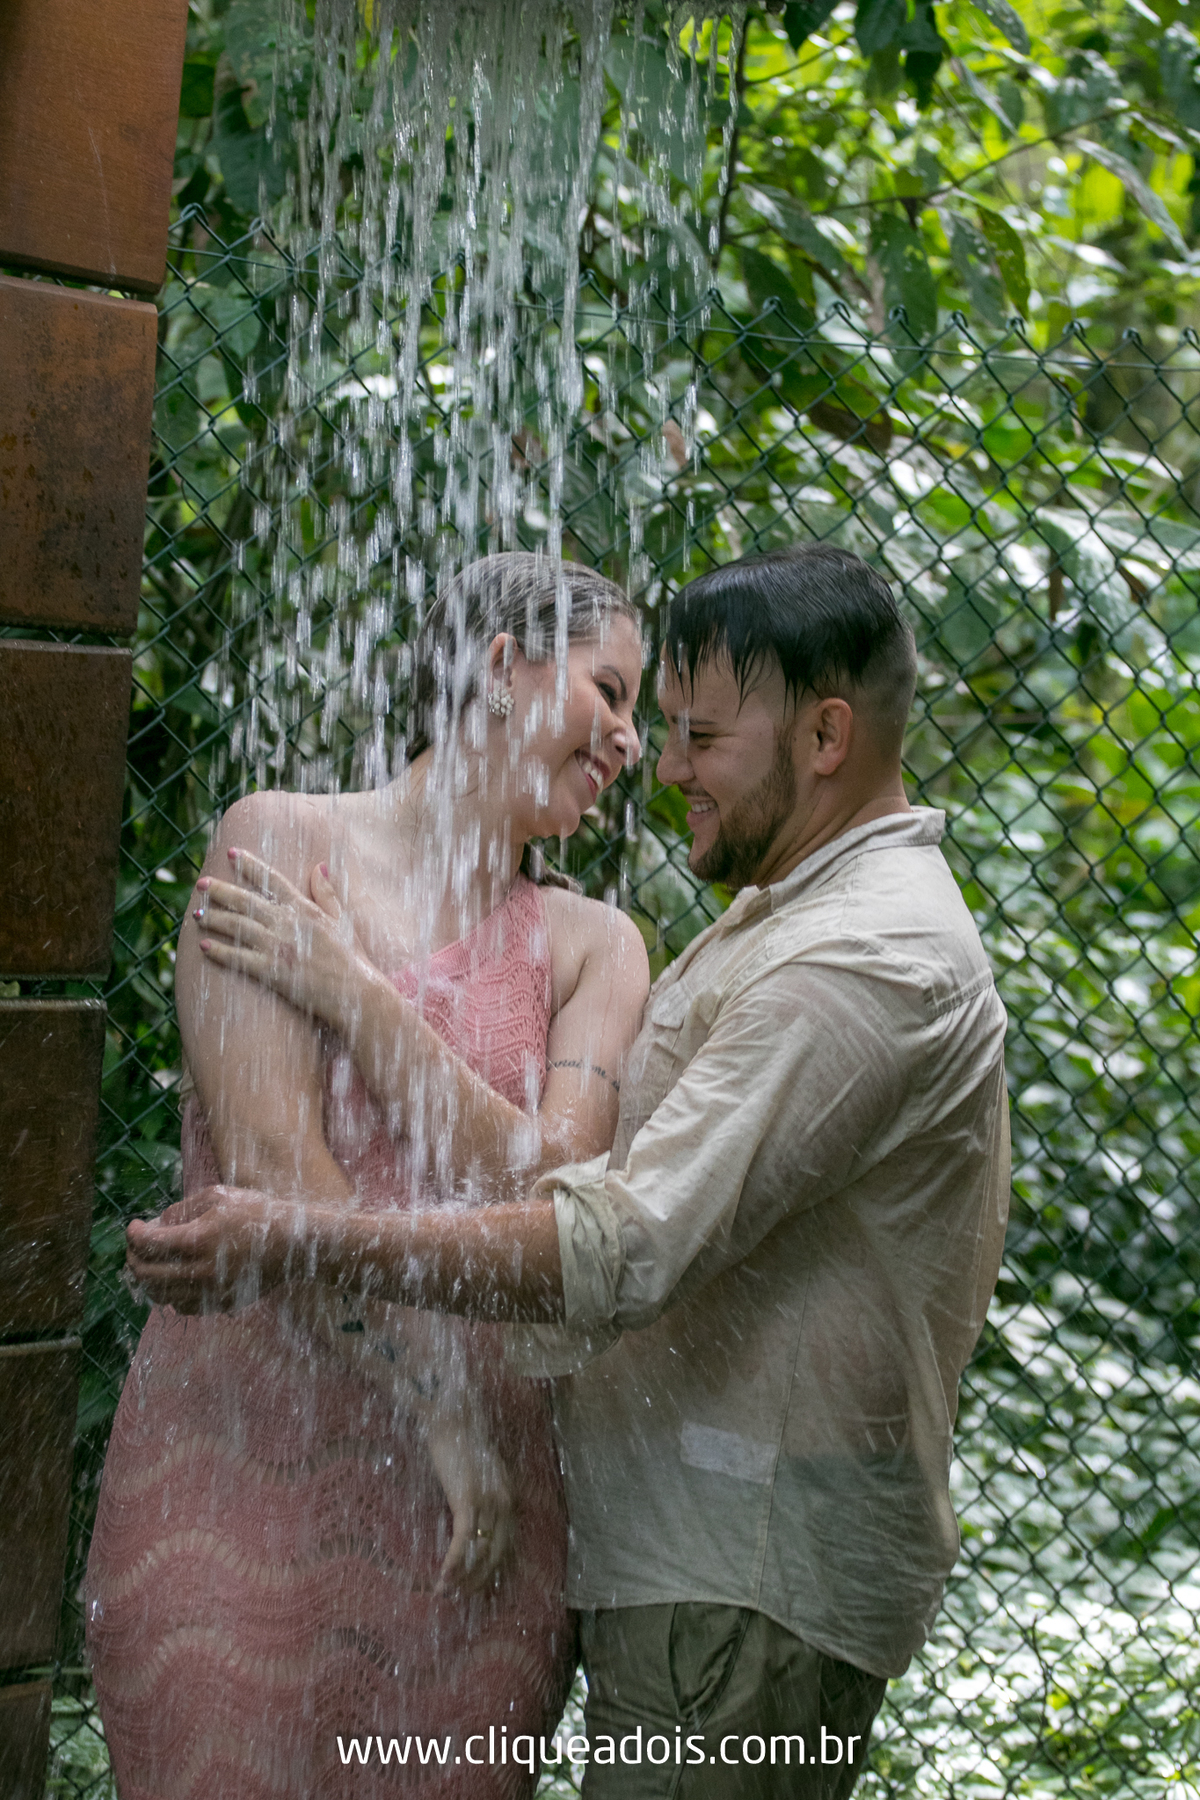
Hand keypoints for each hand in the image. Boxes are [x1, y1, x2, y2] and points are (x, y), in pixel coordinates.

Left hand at [126, 1185, 305, 1312]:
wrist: (293, 1244)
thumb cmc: (257, 1213)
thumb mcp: (218, 1197)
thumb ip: (182, 1208)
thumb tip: (156, 1223)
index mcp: (197, 1240)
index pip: (146, 1244)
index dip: (132, 1233)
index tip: (134, 1226)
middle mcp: (199, 1272)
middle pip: (145, 1274)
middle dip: (133, 1258)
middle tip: (136, 1246)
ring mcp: (209, 1292)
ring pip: (159, 1295)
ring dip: (148, 1278)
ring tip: (151, 1262)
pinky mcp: (219, 1305)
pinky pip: (181, 1306)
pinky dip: (170, 1293)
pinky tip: (176, 1278)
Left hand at [193, 849, 376, 1035]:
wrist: (356, 993)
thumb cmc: (352, 959)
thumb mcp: (342, 920)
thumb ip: (327, 893)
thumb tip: (319, 866)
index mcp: (305, 909)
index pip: (272, 880)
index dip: (250, 865)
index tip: (232, 853)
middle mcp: (288, 923)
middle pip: (246, 900)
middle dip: (221, 890)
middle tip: (201, 884)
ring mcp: (278, 947)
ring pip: (237, 926)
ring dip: (214, 919)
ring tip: (197, 915)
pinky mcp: (271, 971)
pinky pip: (238, 958)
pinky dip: (220, 951)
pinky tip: (204, 946)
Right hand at [424, 1404, 514, 1596]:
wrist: (452, 1419)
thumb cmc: (461, 1445)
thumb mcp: (481, 1475)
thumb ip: (483, 1498)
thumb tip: (474, 1525)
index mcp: (509, 1498)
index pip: (507, 1545)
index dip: (493, 1569)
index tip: (479, 1586)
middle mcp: (504, 1502)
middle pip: (497, 1554)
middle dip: (479, 1580)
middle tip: (462, 1596)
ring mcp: (487, 1502)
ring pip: (479, 1552)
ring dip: (463, 1577)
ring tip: (447, 1592)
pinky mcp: (467, 1500)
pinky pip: (462, 1541)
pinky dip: (453, 1563)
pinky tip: (443, 1578)